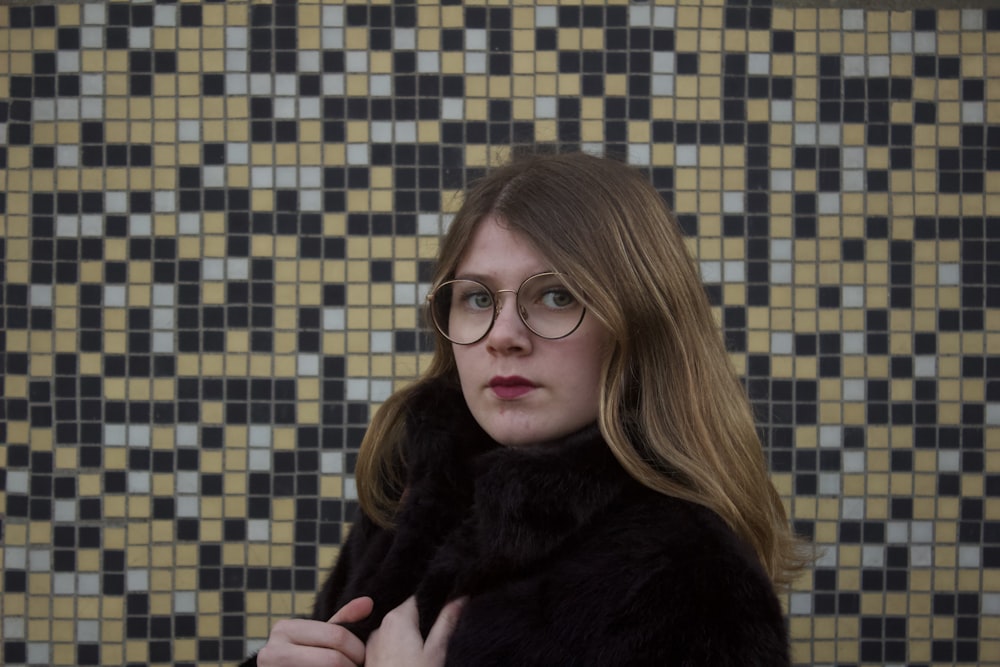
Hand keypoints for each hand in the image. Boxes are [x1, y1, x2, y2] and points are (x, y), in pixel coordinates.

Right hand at [255, 597, 372, 666]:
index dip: (357, 649)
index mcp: (284, 629)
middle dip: (352, 665)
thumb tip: (368, 602)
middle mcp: (272, 651)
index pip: (337, 636)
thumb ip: (342, 621)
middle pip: (333, 660)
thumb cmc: (304, 656)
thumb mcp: (319, 636)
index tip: (362, 657)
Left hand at [366, 596, 465, 666]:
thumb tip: (460, 596)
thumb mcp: (437, 651)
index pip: (418, 597)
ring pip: (396, 630)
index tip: (448, 607)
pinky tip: (410, 661)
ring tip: (426, 649)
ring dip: (411, 635)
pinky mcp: (369, 660)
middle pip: (406, 613)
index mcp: (397, 619)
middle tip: (441, 632)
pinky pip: (387, 645)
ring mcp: (371, 644)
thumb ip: (447, 621)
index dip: (434, 600)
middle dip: (423, 619)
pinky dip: (399, 647)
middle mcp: (380, 627)